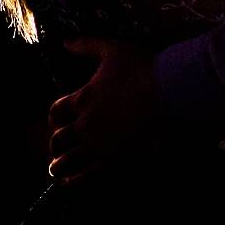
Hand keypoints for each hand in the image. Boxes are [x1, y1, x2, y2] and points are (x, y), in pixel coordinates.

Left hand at [46, 37, 161, 185]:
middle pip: (58, 140)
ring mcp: (100, 145)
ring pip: (67, 163)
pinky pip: (87, 177)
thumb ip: (87, 45)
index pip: (55, 111)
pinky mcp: (115, 160)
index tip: (56, 123)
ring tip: (57, 171)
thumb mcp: (112, 49)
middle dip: (54, 145)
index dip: (53, 118)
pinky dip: (76, 181)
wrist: (171, 91)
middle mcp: (86, 124)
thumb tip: (65, 41)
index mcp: (83, 99)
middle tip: (55, 150)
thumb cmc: (143, 68)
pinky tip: (72, 183)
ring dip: (59, 167)